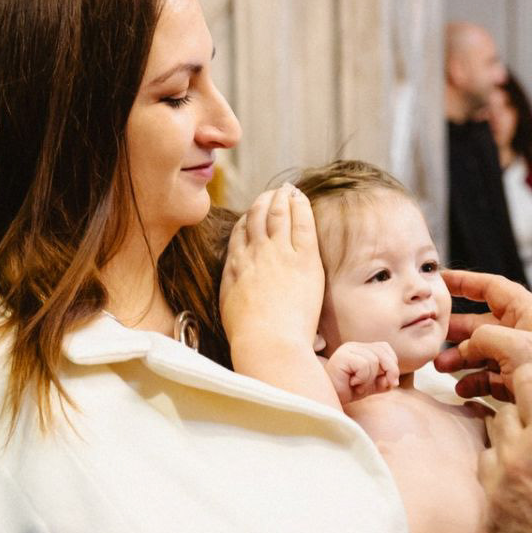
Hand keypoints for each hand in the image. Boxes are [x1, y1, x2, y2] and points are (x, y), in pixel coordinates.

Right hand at [220, 185, 322, 352]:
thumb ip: (232, 291)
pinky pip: (302, 223)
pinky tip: (300, 197)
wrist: (267, 342)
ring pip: (277, 214)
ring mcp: (278, 253)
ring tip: (286, 190)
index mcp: (235, 267)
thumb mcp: (228, 309)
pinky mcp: (303, 258)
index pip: (240, 234)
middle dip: (263, 202)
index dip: (247, 220)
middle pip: (257, 218)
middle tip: (272, 194)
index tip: (253, 215)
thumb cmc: (250, 338)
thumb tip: (236, 287)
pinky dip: (299, 206)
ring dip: (281, 198)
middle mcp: (254, 254)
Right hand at [323, 341, 398, 402]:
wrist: (329, 398)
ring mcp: (347, 350)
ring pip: (373, 360)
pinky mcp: (342, 356)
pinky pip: (364, 365)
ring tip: (358, 385)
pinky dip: (363, 378)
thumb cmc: (347, 390)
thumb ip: (383, 381)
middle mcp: (354, 346)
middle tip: (389, 385)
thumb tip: (393, 380)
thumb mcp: (371, 386)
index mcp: (361, 348)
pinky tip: (352, 383)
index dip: (392, 363)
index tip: (391, 381)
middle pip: (382, 351)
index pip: (384, 347)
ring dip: (370, 378)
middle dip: (391, 369)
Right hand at [435, 269, 531, 402]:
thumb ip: (484, 338)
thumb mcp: (517, 346)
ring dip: (459, 358)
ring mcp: (520, 356)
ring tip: (440, 366)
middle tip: (431, 332)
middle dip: (455, 329)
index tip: (440, 280)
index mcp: (528, 312)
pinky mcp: (518, 380)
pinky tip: (462, 388)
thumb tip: (465, 347)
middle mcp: (524, 330)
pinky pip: (489, 377)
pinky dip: (473, 382)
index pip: (492, 288)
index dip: (465, 282)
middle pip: (481, 322)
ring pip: (481, 351)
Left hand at [479, 364, 531, 532]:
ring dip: (506, 443)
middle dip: (520, 414)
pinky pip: (486, 474)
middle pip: (504, 410)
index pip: (526, 379)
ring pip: (491, 440)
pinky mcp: (490, 508)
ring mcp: (499, 481)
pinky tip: (521, 487)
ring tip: (530, 459)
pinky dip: (499, 474)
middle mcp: (518, 452)